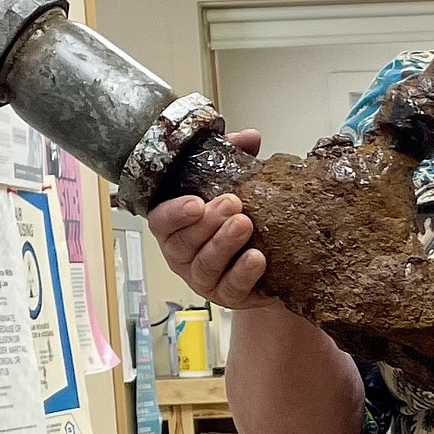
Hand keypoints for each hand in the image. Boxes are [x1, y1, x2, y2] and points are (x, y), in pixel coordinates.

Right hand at [146, 130, 276, 310]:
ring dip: (224, 244)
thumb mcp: (236, 184)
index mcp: (177, 226)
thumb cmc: (240, 218)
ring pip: (205, 265)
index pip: (160, 221)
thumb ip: (235, 158)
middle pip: (183, 243)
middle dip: (207, 223)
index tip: (195, 202)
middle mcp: (184, 254)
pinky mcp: (228, 296)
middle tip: (232, 204)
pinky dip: (243, 273)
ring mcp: (204, 278)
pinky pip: (231, 288)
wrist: (273, 260)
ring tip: (244, 225)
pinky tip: (257, 258)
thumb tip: (248, 137)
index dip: (174, 213)